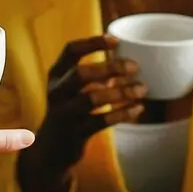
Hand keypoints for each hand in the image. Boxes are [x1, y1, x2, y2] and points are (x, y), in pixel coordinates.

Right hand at [29, 35, 145, 173]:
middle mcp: (57, 92)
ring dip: (121, 92)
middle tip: (134, 67)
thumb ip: (92, 75)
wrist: (50, 151)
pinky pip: (102, 121)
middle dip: (110, 68)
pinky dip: (123, 113)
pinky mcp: (75, 133)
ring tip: (142, 89)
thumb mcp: (71, 90)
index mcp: (55, 75)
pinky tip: (138, 108)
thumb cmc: (68, 112)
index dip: (93, 42)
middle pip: (81, 73)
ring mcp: (64, 113)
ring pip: (92, 98)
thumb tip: (126, 60)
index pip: (71, 50)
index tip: (116, 41)